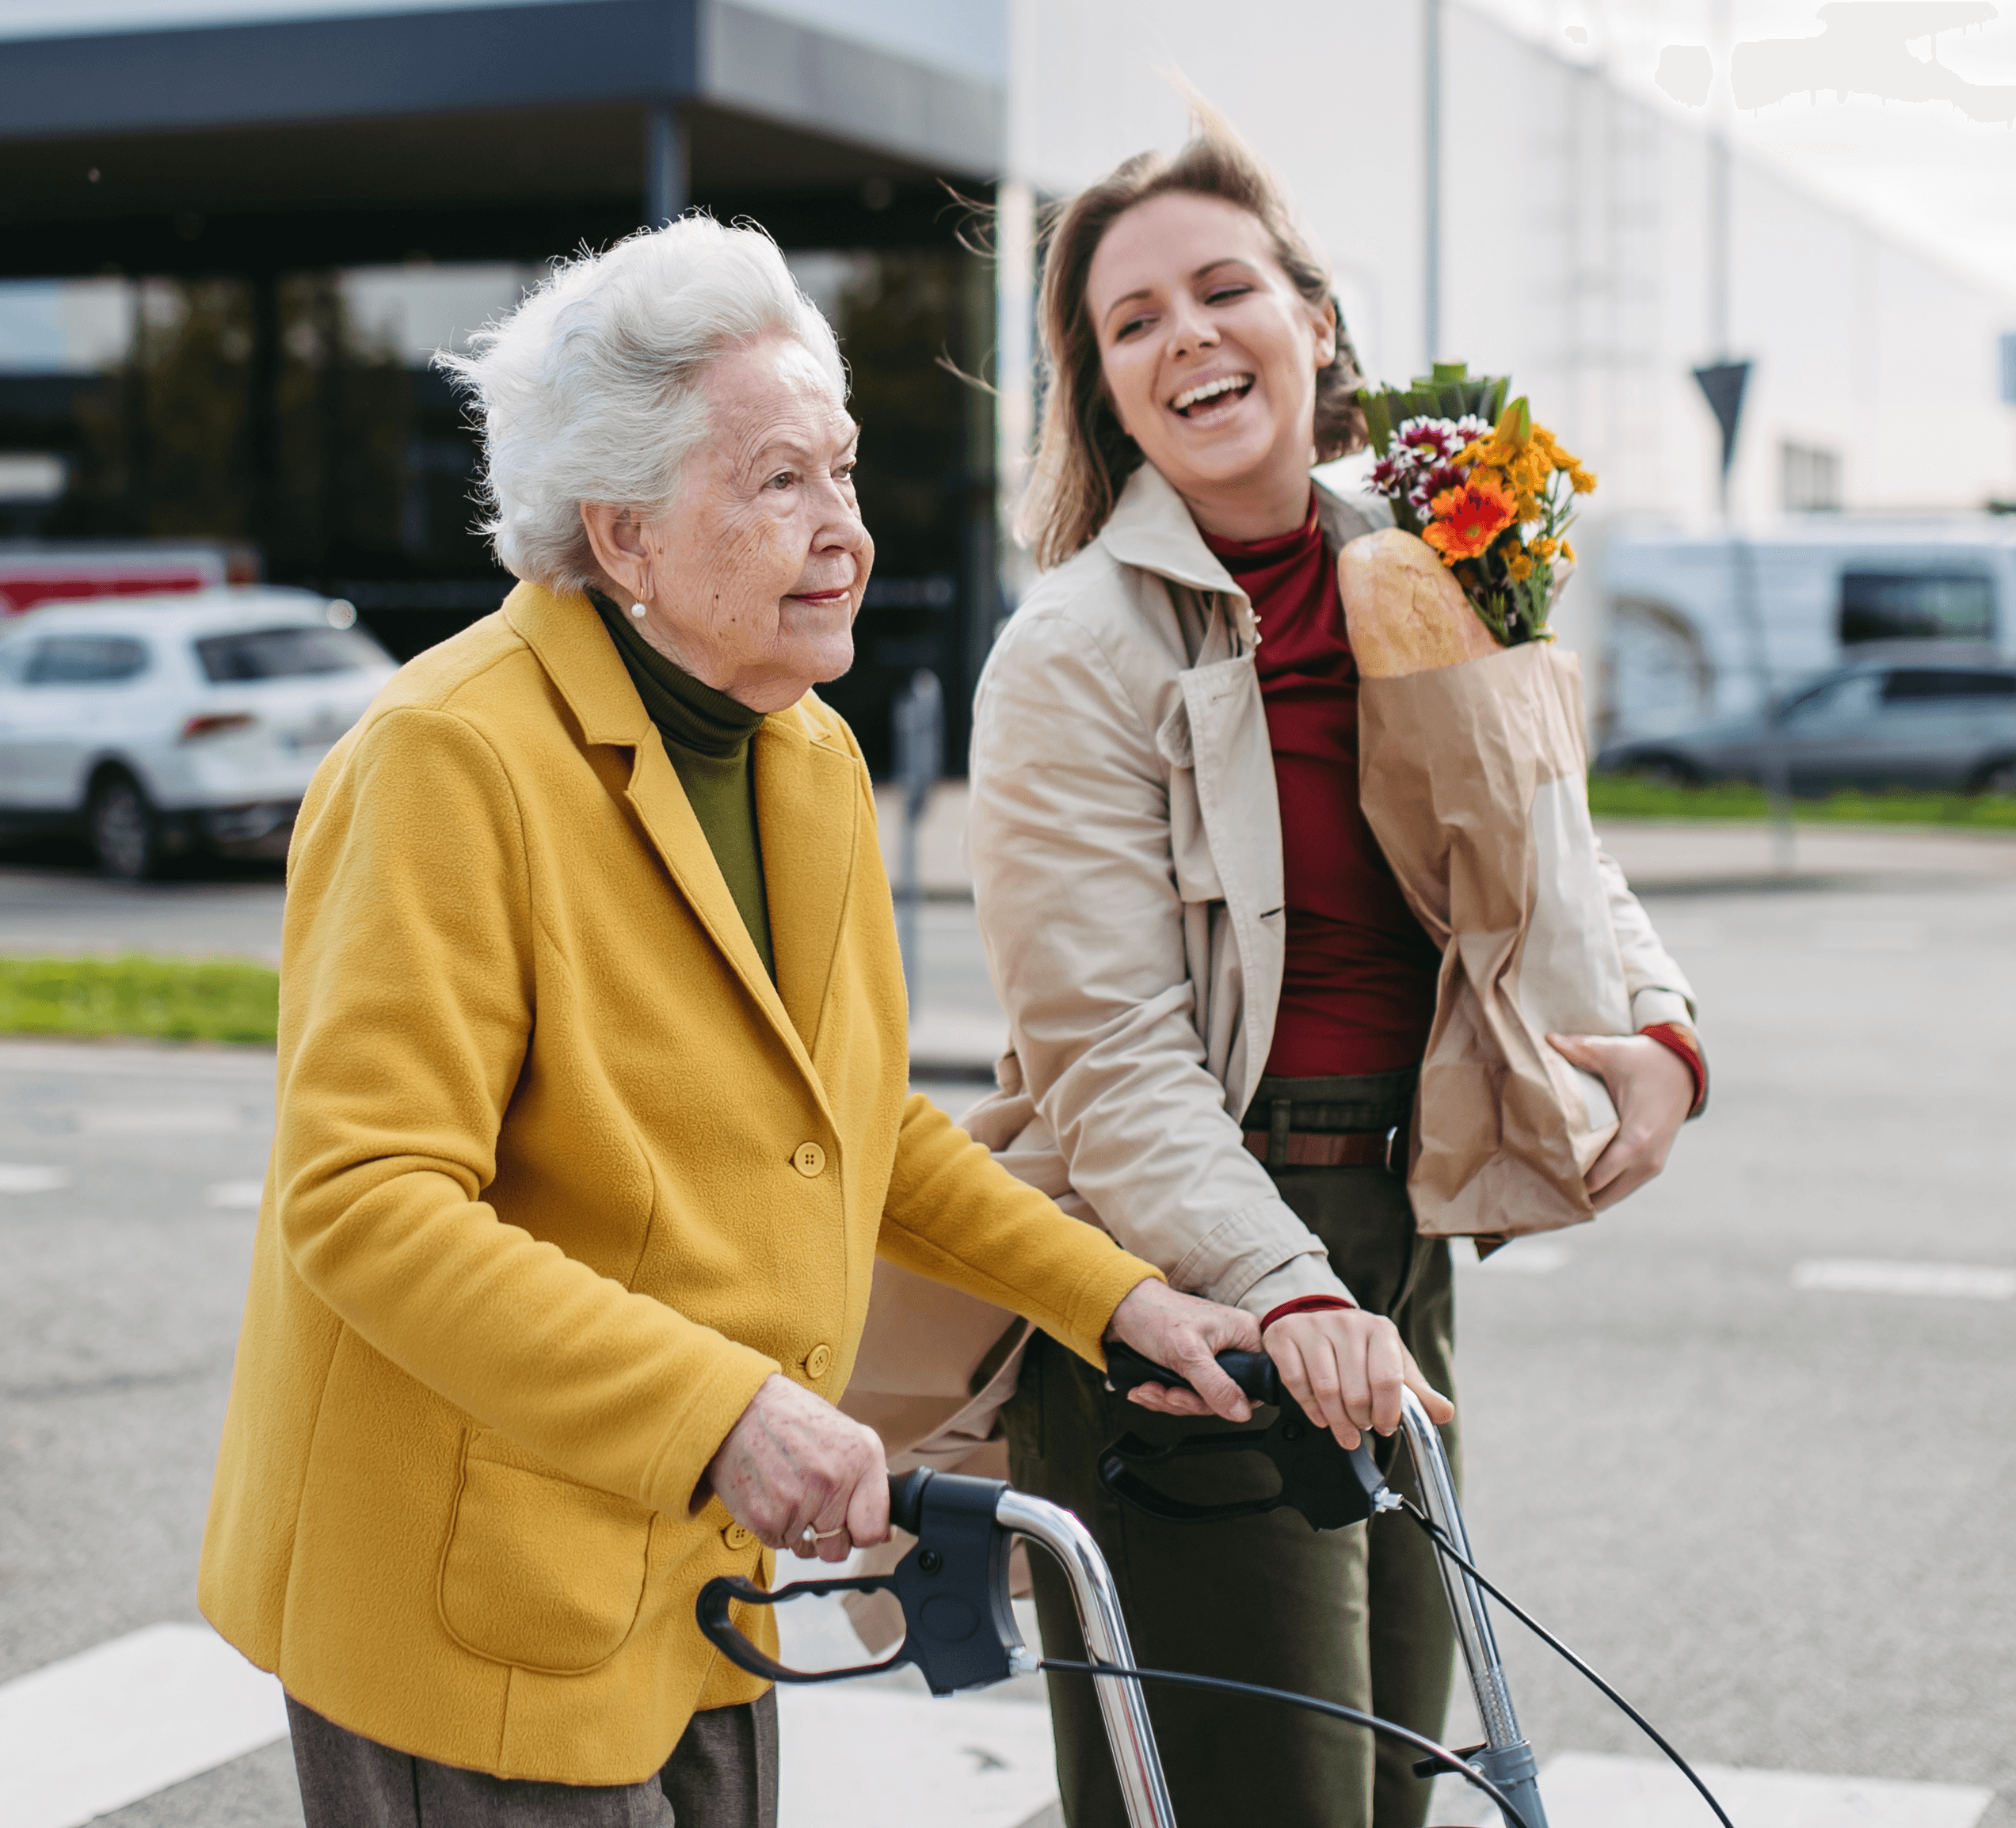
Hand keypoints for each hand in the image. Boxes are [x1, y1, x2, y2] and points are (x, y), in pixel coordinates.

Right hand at [704, 1375, 888, 1562]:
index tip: (854, 1524)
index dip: (864, 1533)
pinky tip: (773, 1495)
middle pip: (838, 1549)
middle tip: (816, 1508)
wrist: (743, 1407)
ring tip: (790, 1492)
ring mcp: (798, 1503)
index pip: (874, 1530)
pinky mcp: (765, 1518)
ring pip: (806, 1549)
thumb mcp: (848, 1435)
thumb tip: (884, 1532)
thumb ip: (870, 1482)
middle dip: (830, 1536)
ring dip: (800, 1531)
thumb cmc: (795, 1419)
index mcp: (861, 1460)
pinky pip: (779, 1543)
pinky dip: (777, 1527)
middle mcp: (832, 1483)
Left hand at [1104, 1277, 1262, 1422]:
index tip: (1200, 1400)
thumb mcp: (1187, 1354)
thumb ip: (1216, 1386)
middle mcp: (1231, 1345)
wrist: (1121, 1307)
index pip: (1254, 1383)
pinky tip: (1147, 1388)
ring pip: (1201, 1398)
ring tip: (1150, 1389)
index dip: (1227, 1400)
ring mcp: (1211, 1357)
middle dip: (1187, 1401)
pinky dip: (1163, 1396)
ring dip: (1170, 1400)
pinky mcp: (1191, 1365)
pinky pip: (1186, 1393)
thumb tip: (1242, 1411)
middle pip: (1223, 1396)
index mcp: (1243, 1335)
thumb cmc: (1155, 1314)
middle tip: (1168, 1394)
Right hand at [1262, 1308, 1453, 1447]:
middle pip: (1356, 1392)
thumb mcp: (1392, 1362)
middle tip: (1362, 1427)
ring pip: (1327, 1390)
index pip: (1387, 1380)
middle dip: (1361, 1420)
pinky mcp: (1286, 1336)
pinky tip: (1320, 1415)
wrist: (1318, 1318)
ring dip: (1337, 1421)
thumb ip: (1418, 1391)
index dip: (1387, 1412)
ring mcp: (1314, 1327)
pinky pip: (1297, 1383)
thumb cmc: (1360, 1347)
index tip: (1386, 1427)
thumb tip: (1444, 1413)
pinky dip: (1310, 1408)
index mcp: (1379, 1329)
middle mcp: (1347, 1323)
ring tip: (1344, 1429)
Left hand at [1547, 1031, 1693, 1210]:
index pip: (1598, 1177)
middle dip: (1574, 1195)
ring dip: (1589, 1195)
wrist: (1685, 1069)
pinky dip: (1603, 1188)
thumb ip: (1581, 1050)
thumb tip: (1548, 1039)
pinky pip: (1624, 1186)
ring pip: (1614, 1195)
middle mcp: (1647, 1158)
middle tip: (1539, 1190)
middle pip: (1603, 1195)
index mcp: (1637, 1138)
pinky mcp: (1653, 1163)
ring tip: (1553, 1191)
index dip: (1569, 1182)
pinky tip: (1578, 1184)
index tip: (1540, 1179)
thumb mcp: (1615, 1053)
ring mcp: (1653, 1164)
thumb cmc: (1647, 1062)